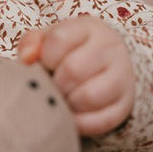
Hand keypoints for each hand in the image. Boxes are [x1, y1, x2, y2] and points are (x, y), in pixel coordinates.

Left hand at [18, 17, 134, 137]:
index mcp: (89, 28)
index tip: (46, 64)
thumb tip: (26, 59)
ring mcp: (122, 76)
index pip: (59, 39)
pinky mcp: (125, 104)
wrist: (108, 65)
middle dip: (55, 83)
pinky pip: (101, 120)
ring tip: (63, 99)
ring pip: (89, 96)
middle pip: (73, 70)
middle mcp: (110, 48)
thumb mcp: (50, 40)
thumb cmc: (70, 52)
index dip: (45, 57)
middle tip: (52, 87)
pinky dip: (80, 123)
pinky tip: (72, 116)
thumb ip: (32, 43)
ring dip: (68, 103)